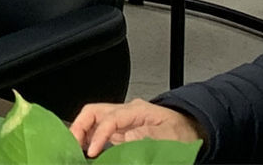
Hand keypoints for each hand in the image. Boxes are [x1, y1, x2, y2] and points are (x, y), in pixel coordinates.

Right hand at [71, 100, 201, 158]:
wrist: (191, 131)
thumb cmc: (181, 132)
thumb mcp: (169, 134)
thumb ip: (148, 134)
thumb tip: (126, 136)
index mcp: (136, 110)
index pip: (110, 119)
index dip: (98, 135)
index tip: (91, 152)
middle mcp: (125, 113)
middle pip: (94, 112)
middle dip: (80, 126)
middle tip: (72, 144)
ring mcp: (122, 122)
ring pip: (94, 121)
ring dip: (82, 132)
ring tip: (75, 149)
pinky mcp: (122, 132)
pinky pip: (101, 132)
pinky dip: (91, 140)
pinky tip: (88, 151)